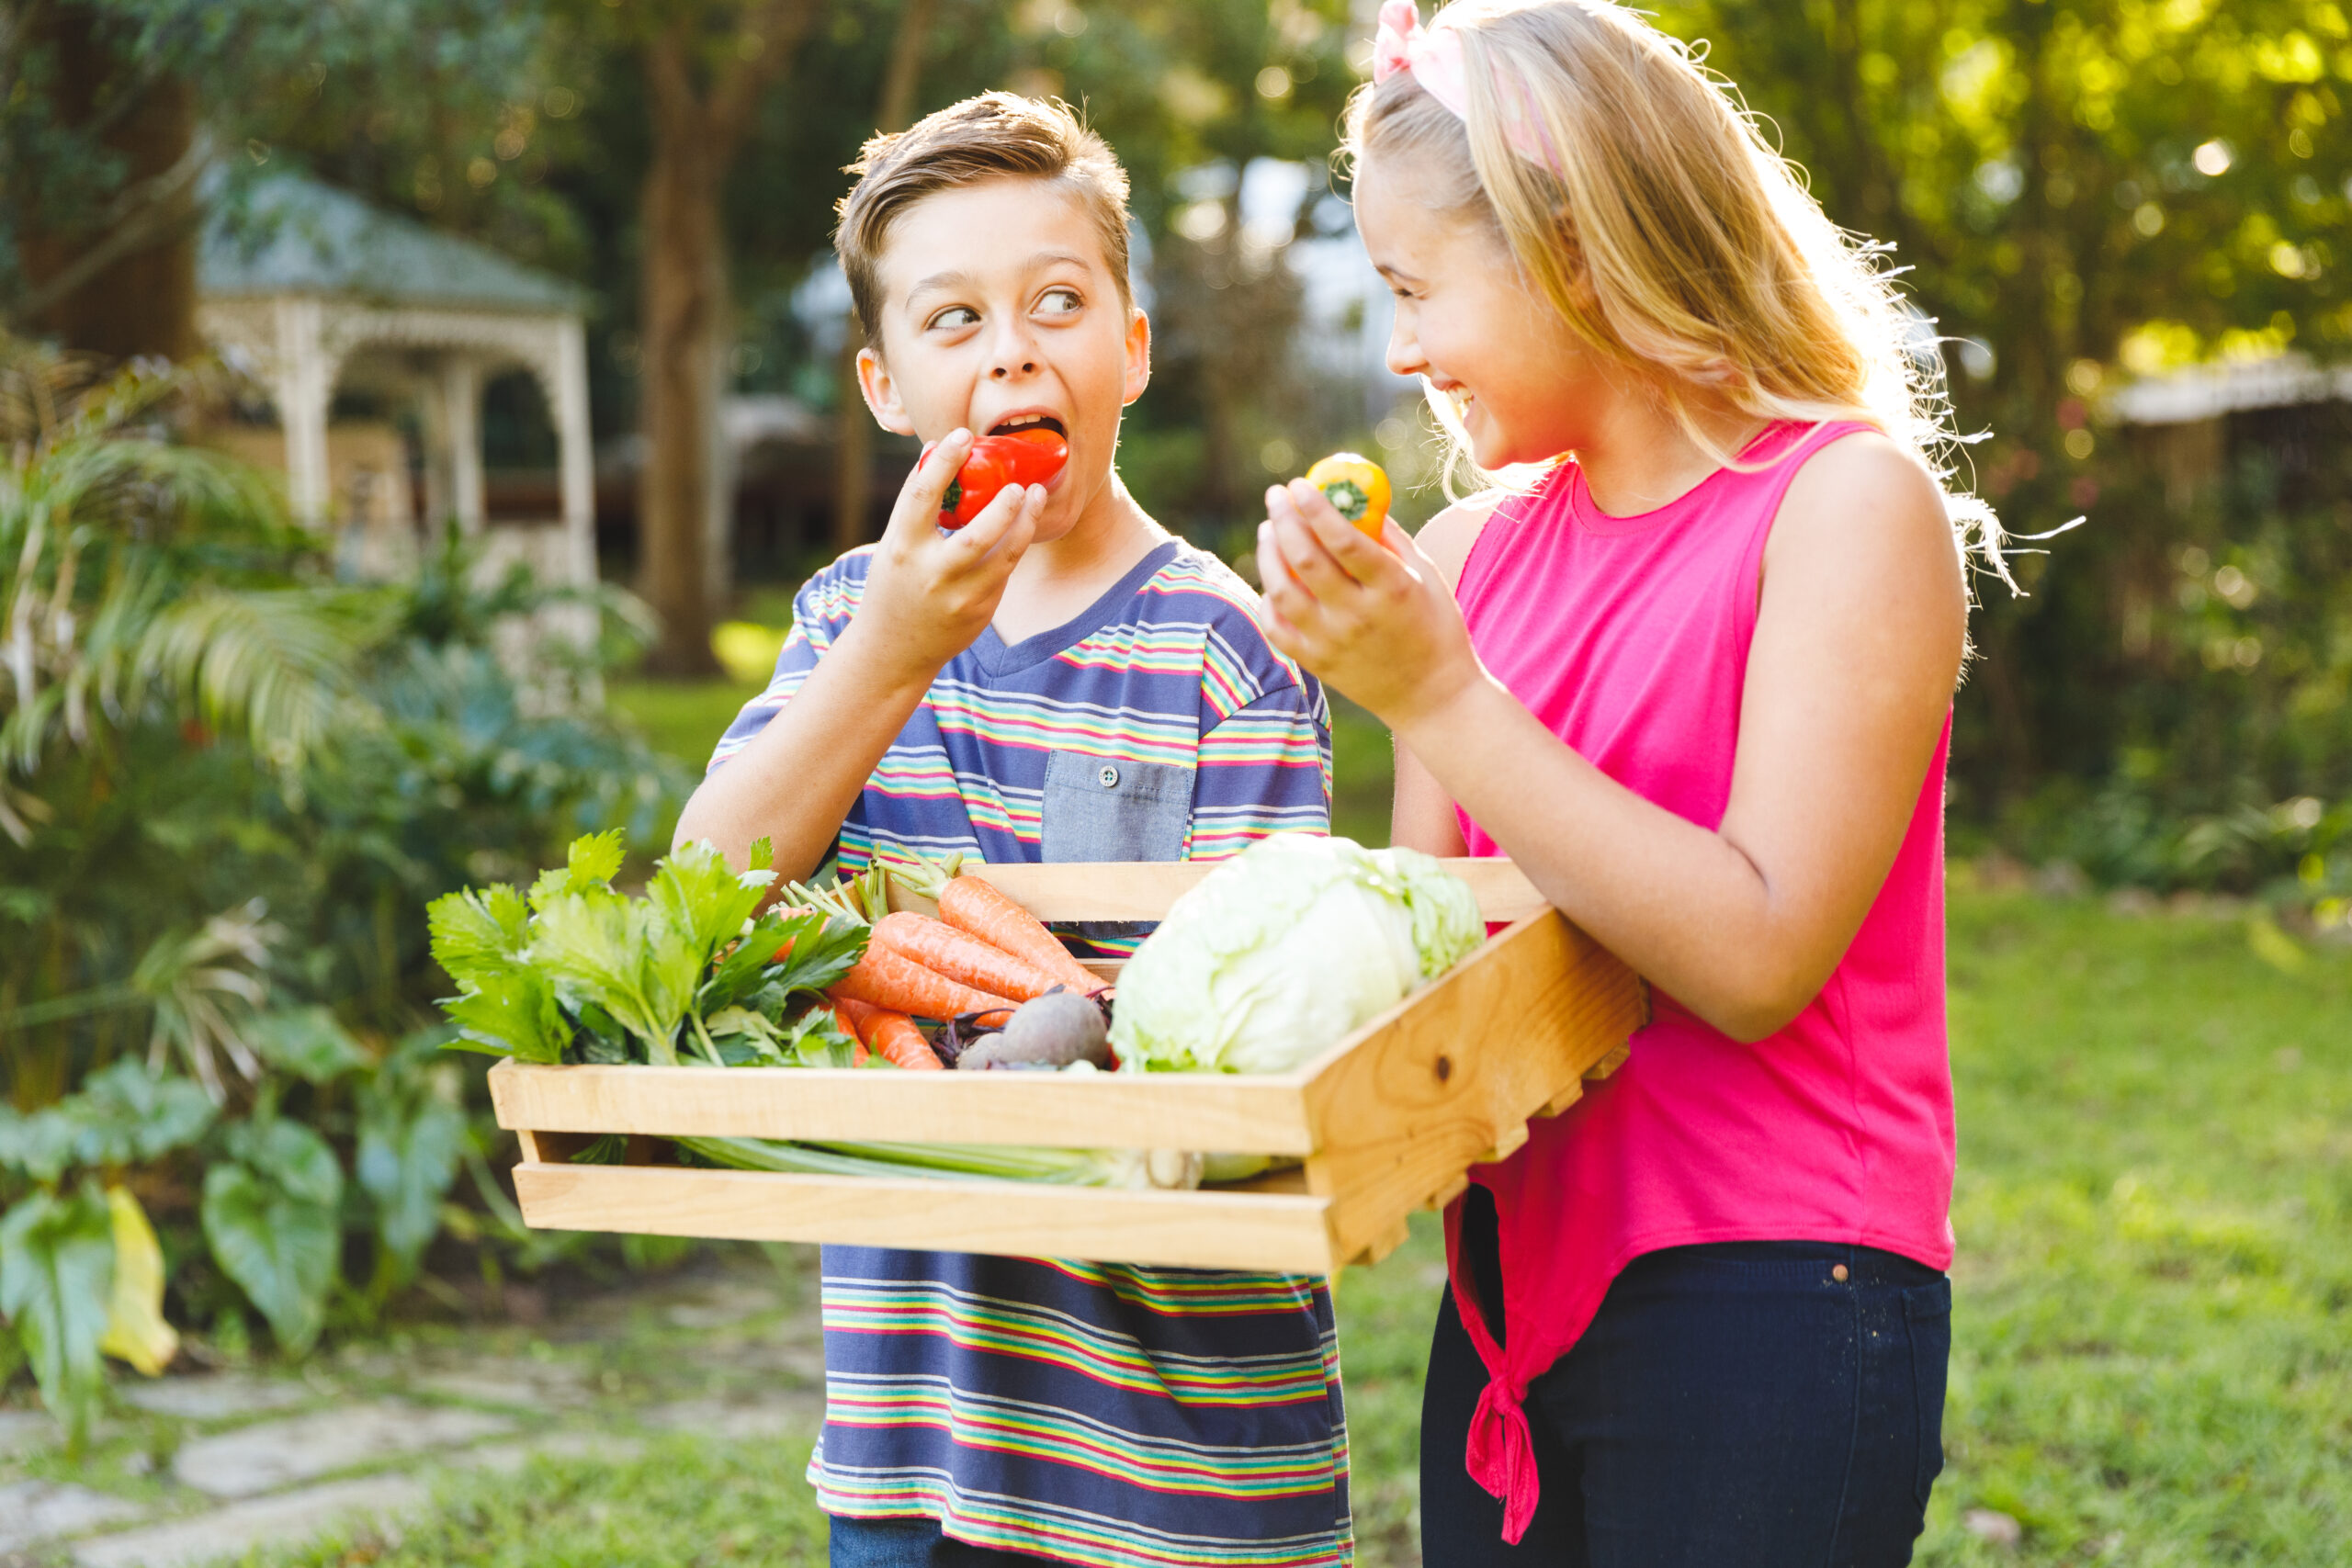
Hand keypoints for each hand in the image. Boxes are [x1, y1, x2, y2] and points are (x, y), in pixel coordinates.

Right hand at [849, 429, 1043, 686]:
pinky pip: (1004, 570)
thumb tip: (938, 452)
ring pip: (1002, 555)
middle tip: (1017, 481)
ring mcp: (957, 595)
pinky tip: (1025, 524)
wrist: (893, 649)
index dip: (944, 461)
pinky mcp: (979, 610)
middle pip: (974, 533)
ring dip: (1024, 522)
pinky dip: (1016, 544)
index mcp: (900, 546)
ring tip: (1035, 494)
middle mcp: (929, 572)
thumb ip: (916, 508)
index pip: (922, 494)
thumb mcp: (894, 545)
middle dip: (1002, 504)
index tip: (962, 435)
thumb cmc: (895, 584)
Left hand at [1254, 478, 1481, 728]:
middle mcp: (1358, 616)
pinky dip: (1267, 599)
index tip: (1299, 483)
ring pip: (1282, 591)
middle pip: (1305, 559)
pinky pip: (1276, 628)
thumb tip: (1357, 499)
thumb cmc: (1436, 628)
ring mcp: (1333, 643)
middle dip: (1284, 519)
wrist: (1433, 698)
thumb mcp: (1426, 576)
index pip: (1344, 539)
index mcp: (1392, 589)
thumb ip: (1390, 538)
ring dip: (1268, 553)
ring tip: (1268, 529)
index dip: (1316, 507)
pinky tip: (1272, 579)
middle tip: (1276, 495)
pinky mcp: (1316, 664)